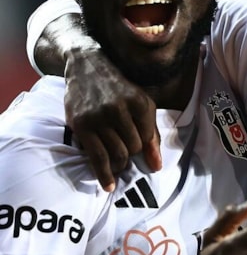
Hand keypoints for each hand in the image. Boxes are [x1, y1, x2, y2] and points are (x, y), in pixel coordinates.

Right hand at [64, 46, 160, 190]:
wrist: (87, 69)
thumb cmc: (120, 89)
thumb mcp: (142, 104)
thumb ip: (152, 133)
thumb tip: (156, 166)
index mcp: (139, 103)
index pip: (148, 138)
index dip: (146, 147)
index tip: (144, 154)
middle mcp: (119, 109)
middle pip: (133, 148)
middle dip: (131, 154)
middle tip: (125, 151)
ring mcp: (99, 117)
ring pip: (117, 154)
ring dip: (120, 164)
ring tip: (119, 164)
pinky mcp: (82, 126)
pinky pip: (97, 157)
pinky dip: (105, 175)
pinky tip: (109, 186)